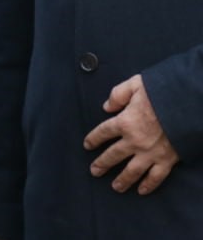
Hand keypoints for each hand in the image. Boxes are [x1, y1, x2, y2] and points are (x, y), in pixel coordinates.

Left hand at [84, 74, 178, 194]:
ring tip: (115, 187)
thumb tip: (106, 107)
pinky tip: (141, 191)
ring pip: (132, 171)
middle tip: (94, 171)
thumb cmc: (161, 92)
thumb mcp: (135, 85)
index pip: (103, 132)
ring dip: (122, 180)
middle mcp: (134, 140)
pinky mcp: (167, 160)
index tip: (87, 145)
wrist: (187, 105)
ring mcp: (150, 153)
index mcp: (125, 121)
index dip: (93, 139)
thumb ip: (118, 94)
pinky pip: (156, 176)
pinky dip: (148, 185)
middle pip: (113, 155)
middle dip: (102, 164)